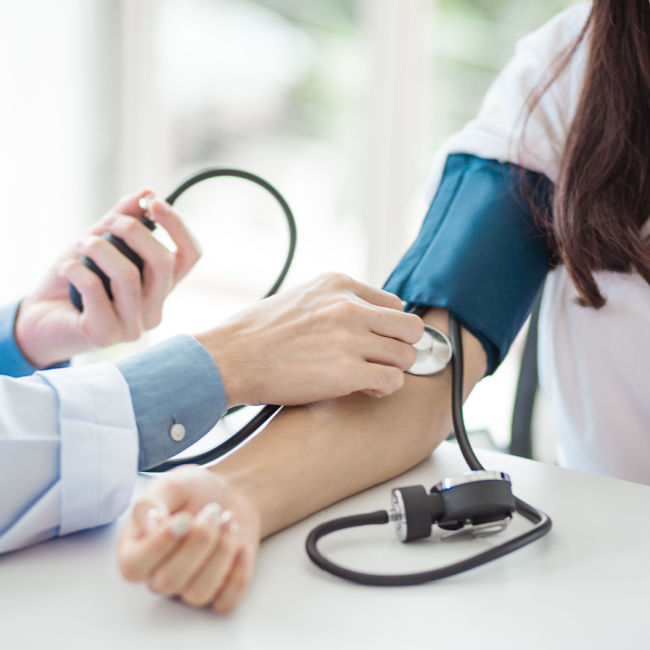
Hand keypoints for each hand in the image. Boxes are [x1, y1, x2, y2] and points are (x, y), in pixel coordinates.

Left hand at [14, 189, 200, 367]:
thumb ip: (123, 220)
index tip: (153, 203)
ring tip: (82, 244)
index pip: (190, 256)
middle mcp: (153, 309)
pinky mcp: (106, 335)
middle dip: (134, 231)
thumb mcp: (99, 242)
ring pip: (129, 276)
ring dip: (100, 249)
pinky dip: (77, 270)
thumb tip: (147, 192)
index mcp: (160, 288)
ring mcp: (133, 326)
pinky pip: (96, 291)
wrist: (38, 319)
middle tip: (109, 222)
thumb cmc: (72, 282)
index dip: (178, 226)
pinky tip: (67, 268)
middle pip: (164, 263)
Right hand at [117, 466, 259, 612]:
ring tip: (229, 520)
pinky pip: (225, 603)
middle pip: (169, 581)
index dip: (160, 545)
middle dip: (199, 541)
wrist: (227, 494)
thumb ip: (151, 502)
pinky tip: (242, 546)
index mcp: (135, 549)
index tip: (184, 518)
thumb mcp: (169, 484)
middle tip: (213, 511)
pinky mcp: (218, 592)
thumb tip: (149, 524)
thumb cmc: (192, 491)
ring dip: (221, 551)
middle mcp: (157, 575)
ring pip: (198, 593)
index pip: (133, 567)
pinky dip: (238, 574)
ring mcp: (187, 587)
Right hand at [196, 273, 423, 406]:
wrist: (230, 358)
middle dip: (400, 347)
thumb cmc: (256, 333)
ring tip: (368, 377)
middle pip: (410, 328)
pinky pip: (393, 381)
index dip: (387, 327)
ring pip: (407, 356)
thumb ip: (334, 302)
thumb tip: (363, 316)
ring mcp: (350, 338)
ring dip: (392, 370)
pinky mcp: (347, 372)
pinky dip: (383, 389)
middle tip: (380, 360)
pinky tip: (363, 389)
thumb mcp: (300, 297)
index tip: (374, 341)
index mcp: (338, 284)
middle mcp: (349, 306)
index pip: (395, 303)